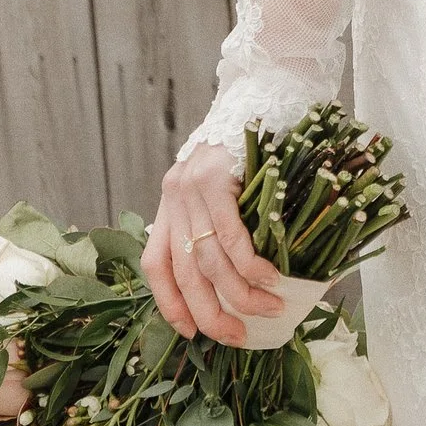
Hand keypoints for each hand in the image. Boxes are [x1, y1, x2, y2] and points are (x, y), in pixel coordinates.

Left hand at [145, 142, 292, 346]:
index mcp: (171, 203)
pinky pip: (228, 235)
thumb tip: (251, 280)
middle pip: (182, 272)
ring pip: (207, 259)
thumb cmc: (255, 144)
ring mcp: (190, 186)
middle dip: (209, 313)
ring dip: (240, 294)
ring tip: (270, 309)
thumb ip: (224, 224)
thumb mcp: (228, 187)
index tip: (191, 333)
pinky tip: (269, 278)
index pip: (156, 264)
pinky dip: (248, 265)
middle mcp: (174, 196)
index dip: (170, 303)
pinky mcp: (213, 177)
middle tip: (237, 337)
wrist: (266, 89)